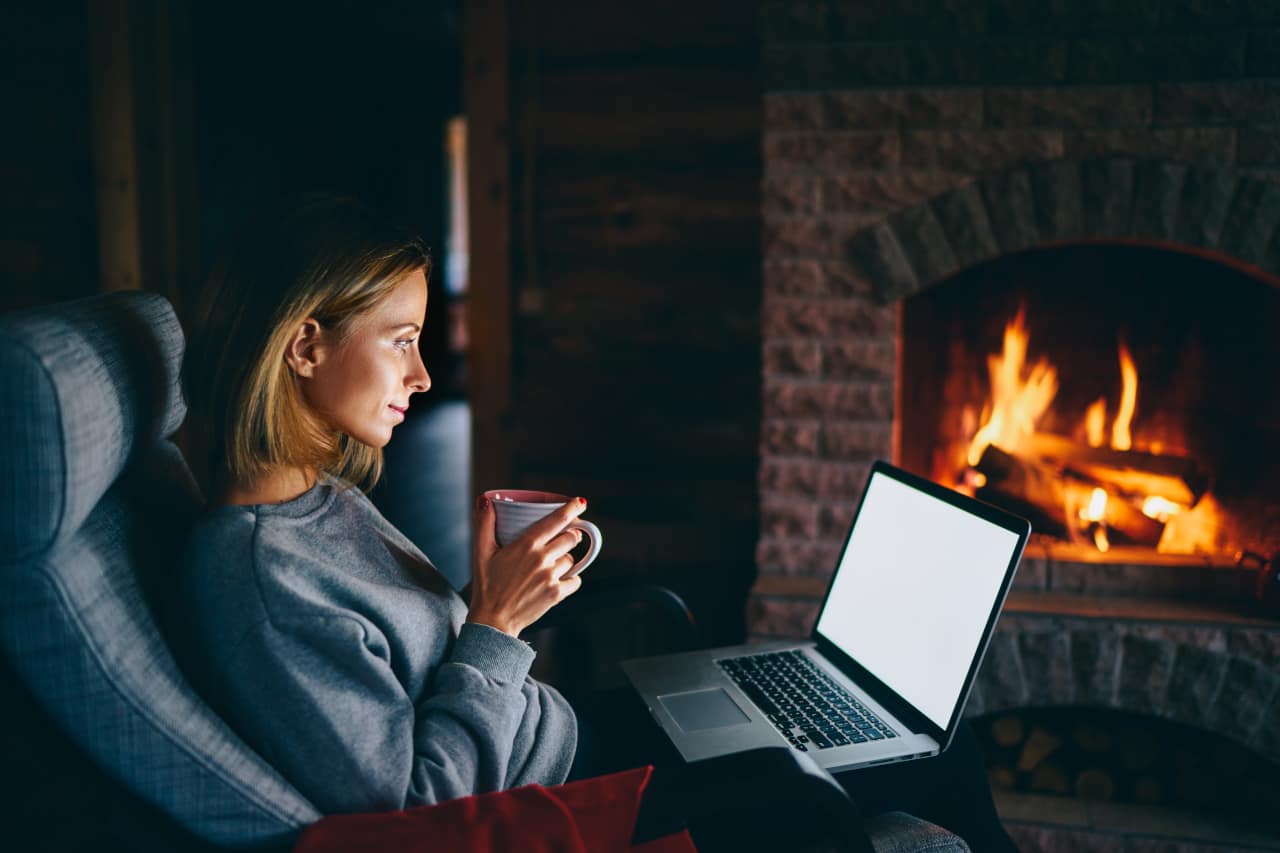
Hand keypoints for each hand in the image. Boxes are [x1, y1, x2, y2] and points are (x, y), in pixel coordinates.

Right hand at [466, 496, 586, 636]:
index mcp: (526, 545)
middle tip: (561, 539)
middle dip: (569, 536)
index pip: (557, 520)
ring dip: (564, 559)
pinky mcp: (556, 594)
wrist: (493, 620)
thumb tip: (485, 501)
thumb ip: (484, 524)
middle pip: (571, 538)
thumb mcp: (481, 552)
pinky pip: (575, 580)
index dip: (572, 509)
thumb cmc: (486, 585)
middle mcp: (542, 559)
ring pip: (571, 559)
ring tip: (549, 565)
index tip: (581, 503)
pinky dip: (570, 579)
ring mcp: (550, 577)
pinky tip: (557, 580)